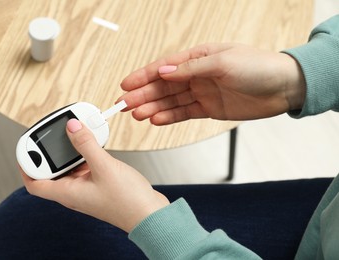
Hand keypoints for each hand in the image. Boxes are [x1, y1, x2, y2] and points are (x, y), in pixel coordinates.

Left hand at [22, 119, 169, 232]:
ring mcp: (86, 190)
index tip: (28, 145)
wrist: (150, 214)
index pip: (34, 183)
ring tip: (74, 133)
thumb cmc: (128, 201)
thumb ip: (86, 145)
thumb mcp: (104, 167)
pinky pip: (85, 168)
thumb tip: (72, 127)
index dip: (26, 164)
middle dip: (49, 152)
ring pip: (69, 168)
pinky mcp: (99, 186)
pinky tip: (92, 143)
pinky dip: (85, 155)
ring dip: (69, 151)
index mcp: (68, 193)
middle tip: (52, 133)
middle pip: (51, 172)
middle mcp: (74, 193)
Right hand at [118, 43, 305, 124]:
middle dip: (143, 95)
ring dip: (153, 107)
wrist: (284, 88)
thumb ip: (190, 68)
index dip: (143, 76)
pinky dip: (169, 117)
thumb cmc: (258, 67)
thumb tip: (163, 71)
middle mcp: (197, 75)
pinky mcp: (209, 109)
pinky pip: (184, 113)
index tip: (125, 85)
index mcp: (198, 57)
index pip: (164, 67)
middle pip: (163, 86)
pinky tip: (156, 119)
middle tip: (124, 105)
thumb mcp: (222, 62)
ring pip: (171, 101)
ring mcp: (202, 92)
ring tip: (137, 115)